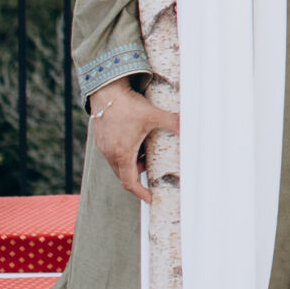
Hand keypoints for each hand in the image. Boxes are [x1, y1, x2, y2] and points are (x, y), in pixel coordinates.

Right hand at [89, 79, 178, 203]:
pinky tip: (134, 138)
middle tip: (152, 168)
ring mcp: (103, 147)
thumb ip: (172, 122)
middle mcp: (110, 153)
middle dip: (139, 174)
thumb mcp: (153, 115)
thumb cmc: (128, 105)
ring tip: (145, 150)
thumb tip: (189, 126)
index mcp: (123, 153)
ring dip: (132, 162)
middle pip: (124, 174)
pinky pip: (112, 154)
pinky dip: (124, 153)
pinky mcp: (101, 139)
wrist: (106, 91)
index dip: (140, 193)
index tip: (150, 198)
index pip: (129, 183)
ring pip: (118, 164)